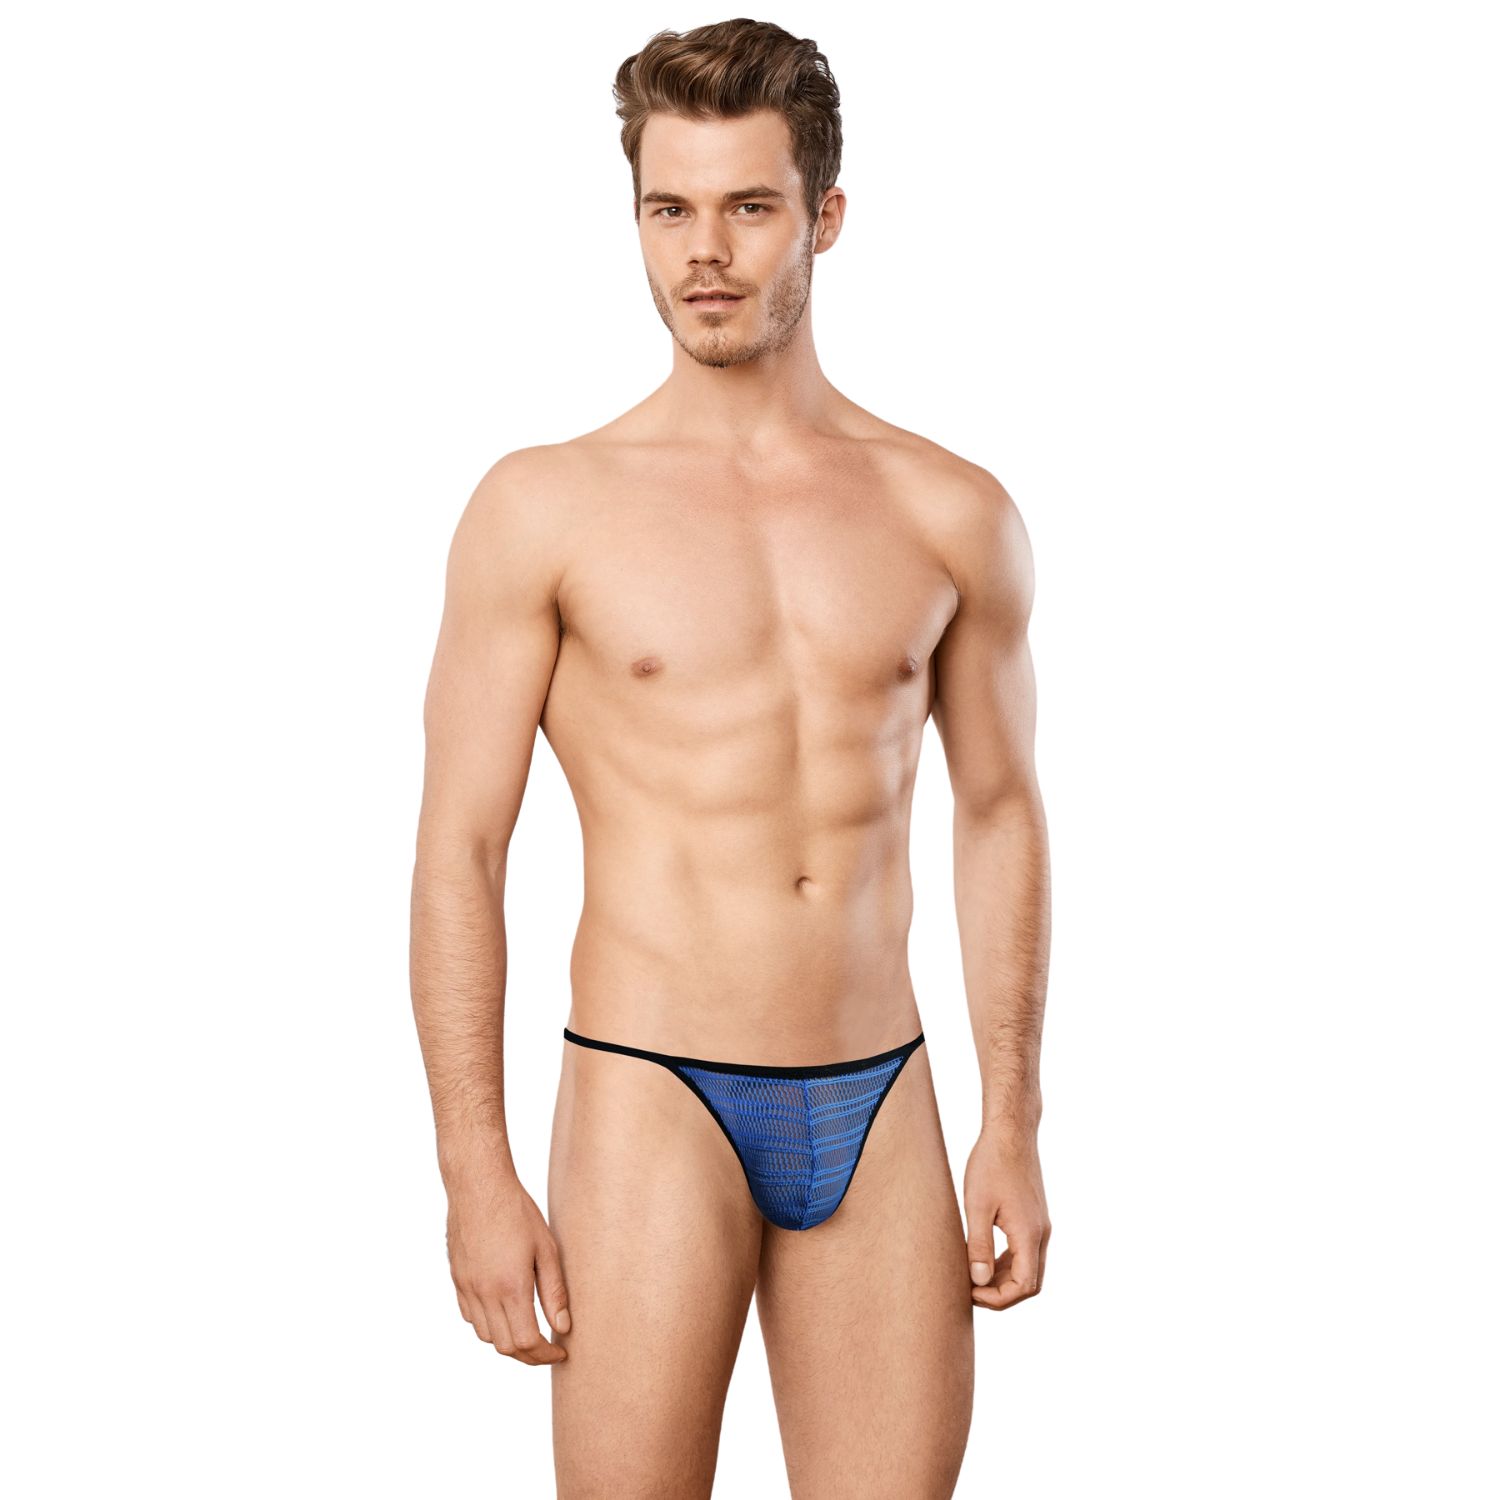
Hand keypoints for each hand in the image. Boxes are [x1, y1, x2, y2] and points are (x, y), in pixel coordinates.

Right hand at [446, 1174, 570, 1363]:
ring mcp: (467, 1288)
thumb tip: (563, 1326)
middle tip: (547, 1349)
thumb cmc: (517, 1211)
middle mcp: (484, 1293)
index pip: (526, 1342)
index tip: (560, 1352)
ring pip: (485, 1336)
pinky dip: (488, 1325)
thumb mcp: (546, 1248)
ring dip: (507, 1341)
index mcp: (511, 1287)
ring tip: (528, 1331)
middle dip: (528, 1356)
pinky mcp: (457, 1279)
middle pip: (505, 1347)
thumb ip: (554, 1291)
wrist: (478, 1186)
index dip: (545, 1355)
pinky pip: (470, 1316)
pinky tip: (503, 1312)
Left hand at [963, 1127, 1049, 1310]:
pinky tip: (985, 1260)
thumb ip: (978, 1246)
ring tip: (973, 1279)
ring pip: (1030, 1269)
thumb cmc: (990, 1164)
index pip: (1024, 1286)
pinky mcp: (1035, 1218)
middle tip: (970, 1293)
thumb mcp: (977, 1206)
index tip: (971, 1294)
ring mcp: (1041, 1226)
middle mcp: (1041, 1234)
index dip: (998, 1299)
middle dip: (1002, 1295)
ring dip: (1004, 1280)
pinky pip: (1026, 1253)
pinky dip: (1008, 1264)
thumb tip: (978, 1282)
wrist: (1011, 1133)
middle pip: (1031, 1283)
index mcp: (1029, 1234)